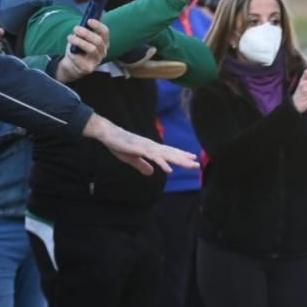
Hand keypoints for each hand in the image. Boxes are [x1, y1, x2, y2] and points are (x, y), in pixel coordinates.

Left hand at [56, 19, 109, 82]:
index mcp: (103, 42)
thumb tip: (95, 12)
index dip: (98, 26)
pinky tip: (71, 51)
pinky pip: (81, 58)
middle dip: (86, 33)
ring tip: (70, 38)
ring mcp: (96, 61)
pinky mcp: (88, 68)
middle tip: (75, 29)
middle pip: (98, 41)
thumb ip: (88, 27)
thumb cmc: (78, 48)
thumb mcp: (82, 36)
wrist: (73, 64)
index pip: (105, 32)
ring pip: (92, 49)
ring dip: (79, 41)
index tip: (89, 20)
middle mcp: (102, 52)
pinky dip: (73, 53)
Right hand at [83, 114, 198, 175]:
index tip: (192, 159)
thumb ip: (142, 165)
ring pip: (167, 155)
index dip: (181, 156)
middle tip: (197, 165)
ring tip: (190, 166)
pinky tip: (169, 170)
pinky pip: (154, 158)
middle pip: (172, 154)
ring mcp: (148, 147)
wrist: (108, 134)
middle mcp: (153, 147)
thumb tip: (150, 173)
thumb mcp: (132, 158)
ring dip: (179, 161)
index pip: (170, 152)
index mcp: (151, 148)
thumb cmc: (120, 144)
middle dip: (185, 160)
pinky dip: (162, 163)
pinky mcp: (141, 149)